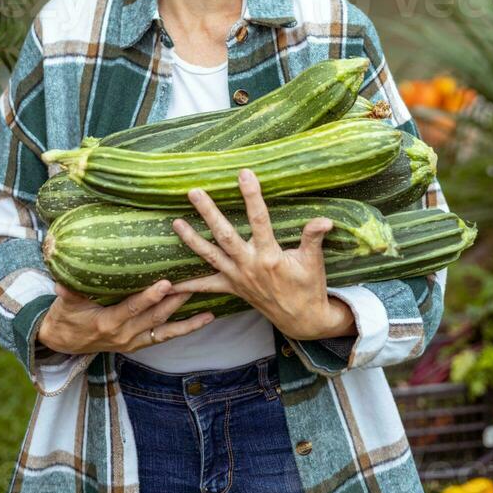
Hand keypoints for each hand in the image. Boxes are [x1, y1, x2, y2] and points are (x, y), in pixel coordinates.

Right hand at [37, 279, 214, 354]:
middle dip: (175, 300)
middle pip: (155, 317)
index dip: (149, 298)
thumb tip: (62, 281)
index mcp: (108, 323)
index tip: (165, 284)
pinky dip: (187, 328)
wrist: (63, 343)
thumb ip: (68, 292)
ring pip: (165, 327)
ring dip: (186, 315)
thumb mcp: (65, 305)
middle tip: (194, 283)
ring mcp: (134, 341)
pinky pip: (167, 336)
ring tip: (208, 301)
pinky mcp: (140, 342)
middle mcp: (124, 335)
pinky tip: (206, 319)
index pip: (132, 309)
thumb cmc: (65, 317)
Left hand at [168, 169, 355, 341]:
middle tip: (194, 191)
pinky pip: (207, 286)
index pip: (259, 220)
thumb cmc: (310, 286)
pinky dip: (187, 285)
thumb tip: (324, 219)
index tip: (244, 173)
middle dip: (208, 213)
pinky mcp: (232, 289)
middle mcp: (249, 266)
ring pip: (210, 256)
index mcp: (270, 256)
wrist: (302, 320)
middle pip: (225, 235)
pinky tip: (168, 284)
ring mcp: (238, 278)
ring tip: (175, 223)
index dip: (252, 196)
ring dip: (191, 240)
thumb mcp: (314, 262)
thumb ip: (313, 238)